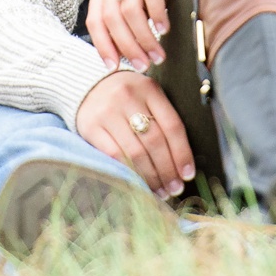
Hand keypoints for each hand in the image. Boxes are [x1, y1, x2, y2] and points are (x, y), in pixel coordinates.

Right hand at [75, 71, 194, 194]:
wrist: (87, 85)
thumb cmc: (127, 96)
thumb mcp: (148, 96)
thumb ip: (163, 120)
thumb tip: (182, 162)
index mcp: (149, 89)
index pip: (172, 126)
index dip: (182, 154)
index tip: (188, 174)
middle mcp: (128, 97)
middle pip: (155, 141)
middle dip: (167, 170)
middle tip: (175, 189)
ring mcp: (108, 112)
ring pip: (135, 152)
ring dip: (151, 176)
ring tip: (160, 191)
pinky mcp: (91, 126)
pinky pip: (114, 155)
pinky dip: (129, 172)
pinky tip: (138, 183)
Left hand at [88, 0, 189, 69]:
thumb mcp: (137, 0)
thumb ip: (126, 20)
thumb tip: (122, 57)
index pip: (95, 19)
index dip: (103, 45)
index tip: (114, 67)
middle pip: (112, 16)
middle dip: (127, 46)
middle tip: (144, 64)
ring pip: (130, 8)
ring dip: (144, 36)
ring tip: (157, 53)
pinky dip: (157, 14)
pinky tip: (165, 28)